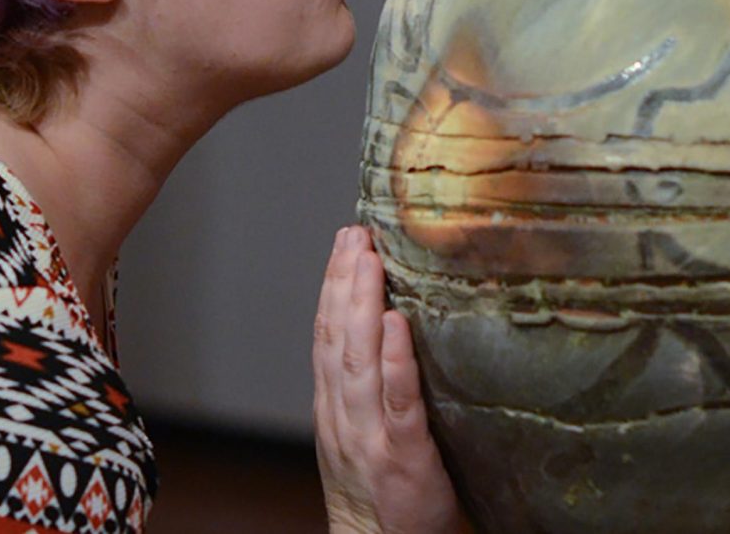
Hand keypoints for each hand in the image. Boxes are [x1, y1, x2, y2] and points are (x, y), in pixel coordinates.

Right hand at [313, 225, 471, 533]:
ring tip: (371, 261)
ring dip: (362, 305)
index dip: (332, 284)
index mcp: (334, 407)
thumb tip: (382, 322)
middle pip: (338, 337)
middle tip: (356, 234)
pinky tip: (398, 326)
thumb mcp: (360, 432)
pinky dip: (396, 362)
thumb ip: (365, 384)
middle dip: (344, 280)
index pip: (326, 333)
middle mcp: (343, 416)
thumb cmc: (383, 494)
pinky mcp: (403, 460)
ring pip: (359, 361)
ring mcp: (370, 437)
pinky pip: (399, 405)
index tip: (344, 240)